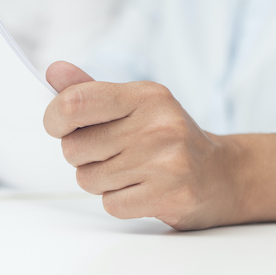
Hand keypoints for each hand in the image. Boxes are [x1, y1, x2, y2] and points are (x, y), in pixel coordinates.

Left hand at [43, 62, 275, 229]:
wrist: (221, 176)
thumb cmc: (168, 139)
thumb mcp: (136, 106)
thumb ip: (92, 91)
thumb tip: (54, 70)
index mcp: (146, 96)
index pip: (74, 103)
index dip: (54, 119)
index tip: (59, 126)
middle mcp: (158, 124)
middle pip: (74, 149)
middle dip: (83, 158)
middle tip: (113, 155)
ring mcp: (166, 160)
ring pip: (88, 180)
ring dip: (102, 182)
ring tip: (132, 173)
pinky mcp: (170, 194)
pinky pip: (111, 204)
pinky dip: (120, 202)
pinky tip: (142, 191)